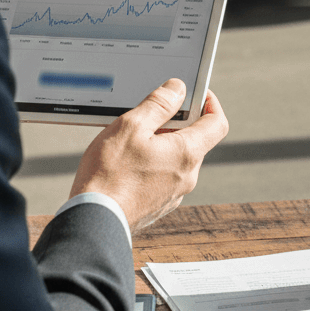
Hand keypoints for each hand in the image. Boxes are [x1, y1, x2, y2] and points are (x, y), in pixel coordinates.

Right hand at [70, 79, 227, 231]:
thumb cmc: (109, 175)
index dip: (210, 103)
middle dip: (177, 123)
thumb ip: (158, 104)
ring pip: (177, 159)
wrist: (93, 221)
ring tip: (131, 140)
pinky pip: (164, 176)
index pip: (217, 123)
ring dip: (162, 144)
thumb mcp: (131, 126)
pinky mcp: (158, 204)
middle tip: (150, 116)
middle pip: (195, 140)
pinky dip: (153, 164)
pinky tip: (127, 162)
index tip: (197, 93)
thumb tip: (177, 89)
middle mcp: (186, 176)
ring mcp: (173, 193)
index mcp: (186, 153)